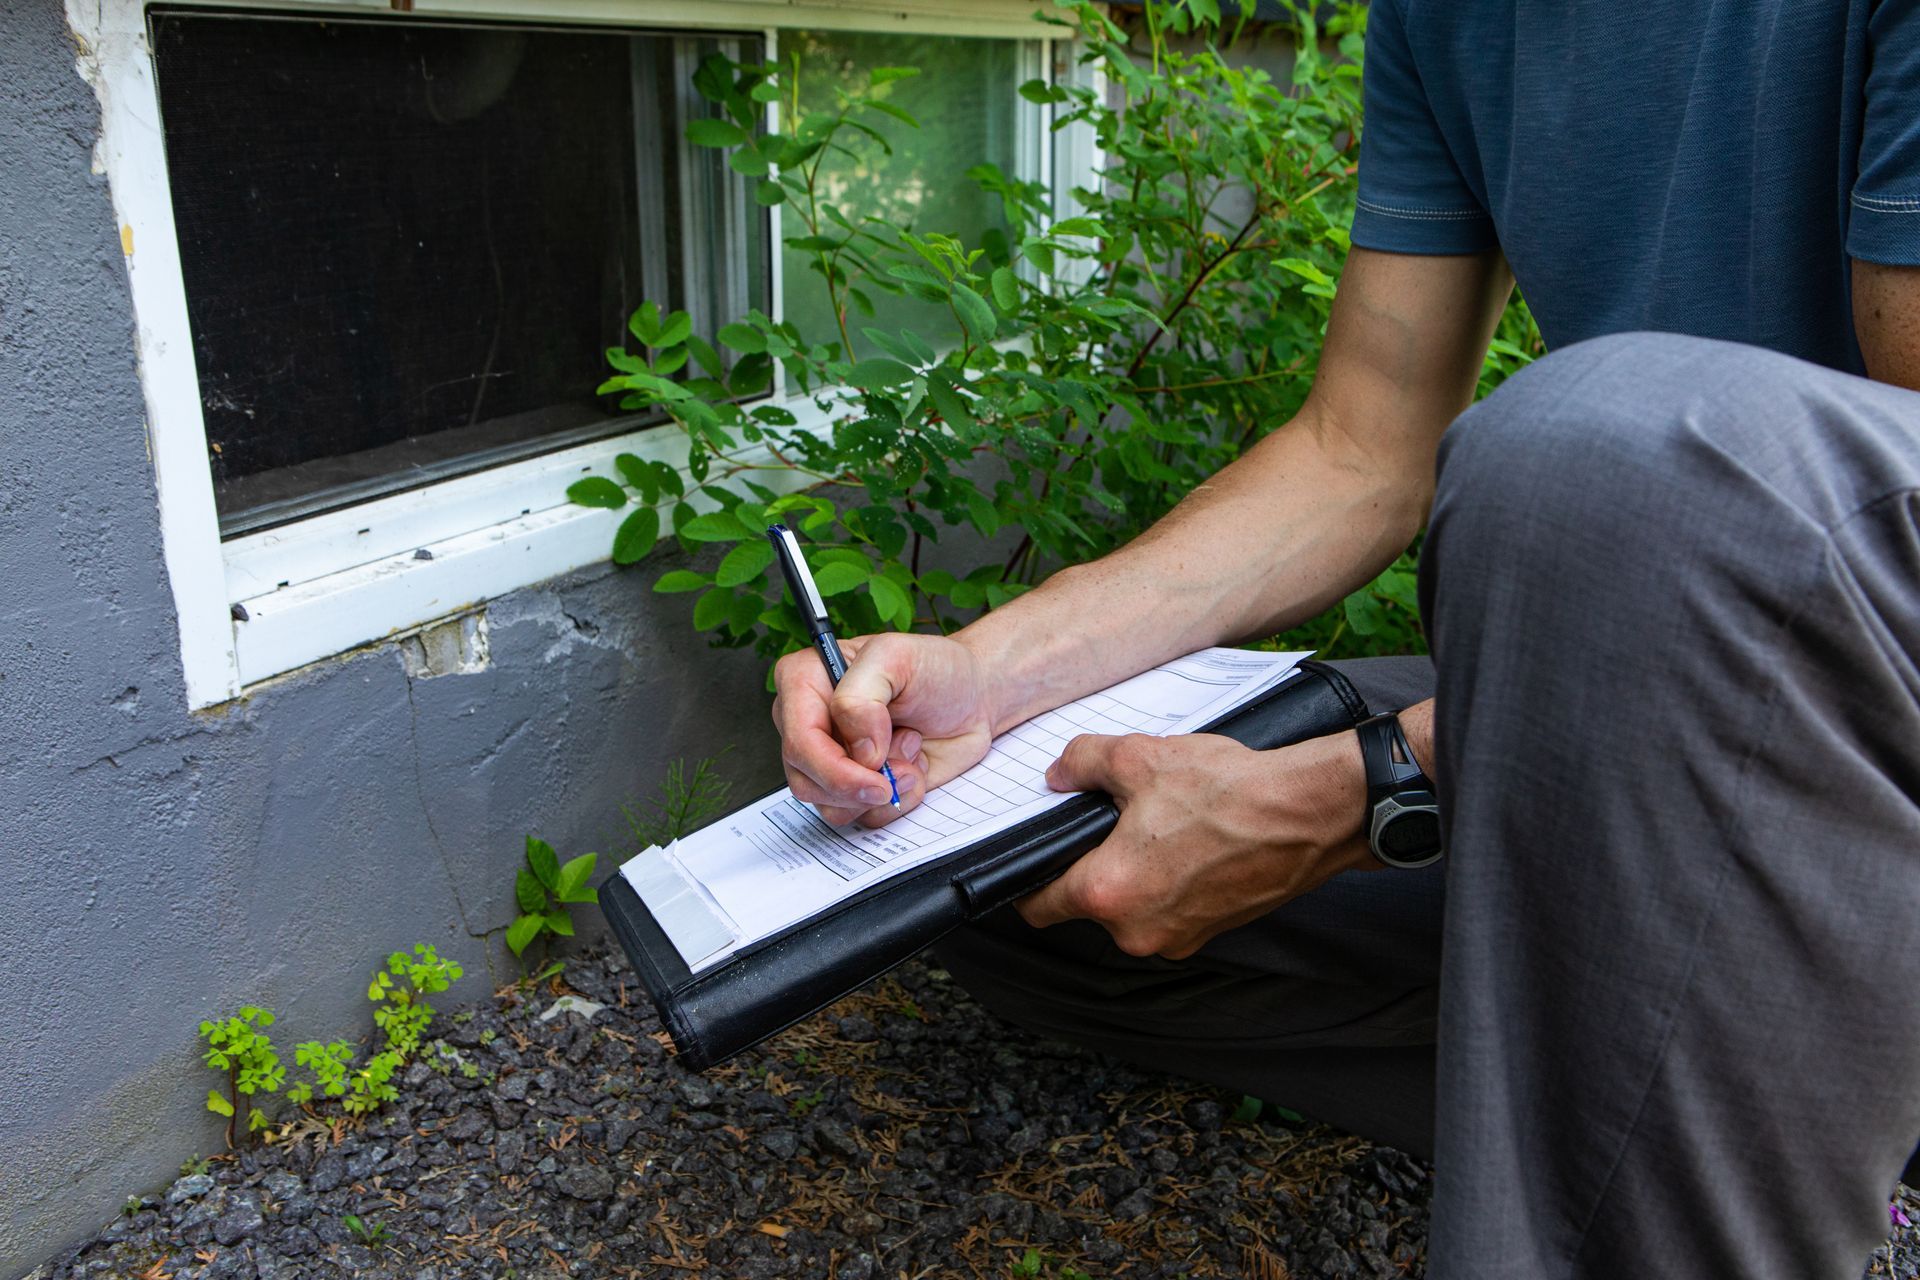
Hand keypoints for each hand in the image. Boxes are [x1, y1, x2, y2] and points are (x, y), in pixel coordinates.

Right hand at [771, 632, 997, 826]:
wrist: (972, 696)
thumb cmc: (934, 668)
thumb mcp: (897, 657)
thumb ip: (861, 697)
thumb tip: (858, 749)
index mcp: (804, 682)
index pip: (799, 741)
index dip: (834, 764)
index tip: (876, 765)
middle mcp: (810, 725)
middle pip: (808, 781)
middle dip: (861, 782)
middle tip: (903, 760)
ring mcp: (832, 760)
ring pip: (833, 807)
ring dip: (884, 790)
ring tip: (911, 752)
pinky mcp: (859, 788)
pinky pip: (865, 818)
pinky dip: (898, 800)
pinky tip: (912, 767)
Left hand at [1016, 729, 1379, 958]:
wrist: (1308, 817)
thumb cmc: (1229, 792)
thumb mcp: (1139, 758)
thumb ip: (1083, 763)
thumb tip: (1058, 775)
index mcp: (1108, 892)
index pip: (1037, 906)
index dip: (1029, 877)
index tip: (1036, 856)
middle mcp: (1137, 930)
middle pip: (1086, 904)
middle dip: (1091, 864)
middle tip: (1111, 821)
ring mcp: (1176, 938)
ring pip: (1129, 907)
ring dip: (1133, 874)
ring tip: (1159, 827)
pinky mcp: (1208, 934)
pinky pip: (1167, 910)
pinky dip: (1168, 883)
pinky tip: (1188, 843)